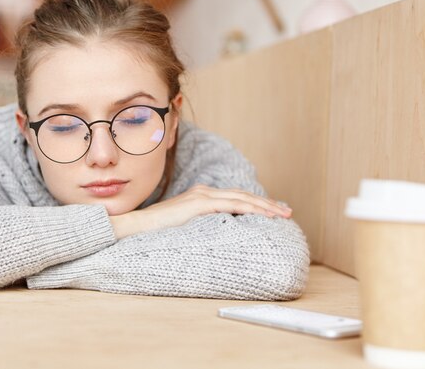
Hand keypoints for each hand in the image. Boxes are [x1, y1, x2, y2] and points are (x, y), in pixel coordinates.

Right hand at [109, 184, 291, 238]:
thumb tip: (219, 233)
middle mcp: (204, 191)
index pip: (236, 197)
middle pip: (243, 195)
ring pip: (241, 198)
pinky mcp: (199, 203)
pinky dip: (250, 208)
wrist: (137, 226)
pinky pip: (231, 204)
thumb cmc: (158, 231)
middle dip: (267, 203)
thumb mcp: (186, 226)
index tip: (274, 211)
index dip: (257, 203)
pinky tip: (263, 214)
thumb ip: (202, 224)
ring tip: (282, 214)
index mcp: (201, 195)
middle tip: (287, 212)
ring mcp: (202, 196)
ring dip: (264, 206)